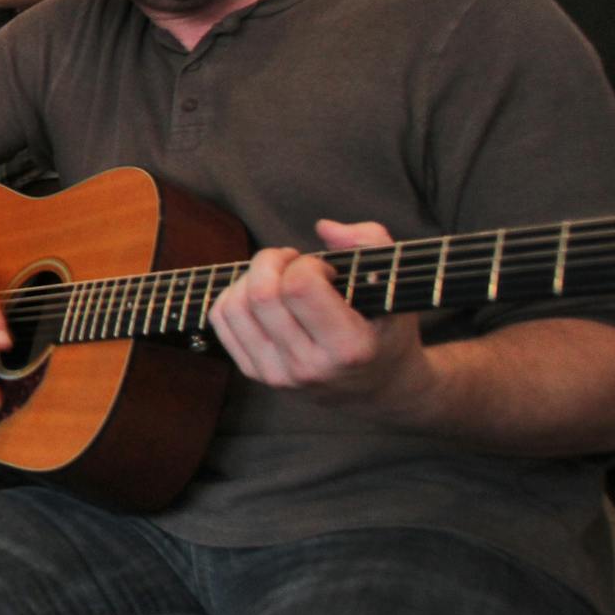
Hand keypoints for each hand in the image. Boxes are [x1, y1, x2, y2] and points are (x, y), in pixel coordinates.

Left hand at [207, 219, 426, 405]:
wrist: (377, 387)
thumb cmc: (385, 327)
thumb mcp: (393, 285)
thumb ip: (371, 242)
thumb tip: (324, 228)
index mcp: (349, 348)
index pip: (300, 287)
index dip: (307, 263)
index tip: (325, 269)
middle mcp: (309, 367)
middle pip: (261, 294)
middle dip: (272, 261)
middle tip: (294, 262)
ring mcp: (278, 375)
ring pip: (235, 306)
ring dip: (250, 276)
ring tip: (278, 276)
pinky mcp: (256, 374)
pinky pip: (221, 321)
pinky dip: (233, 294)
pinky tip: (261, 293)